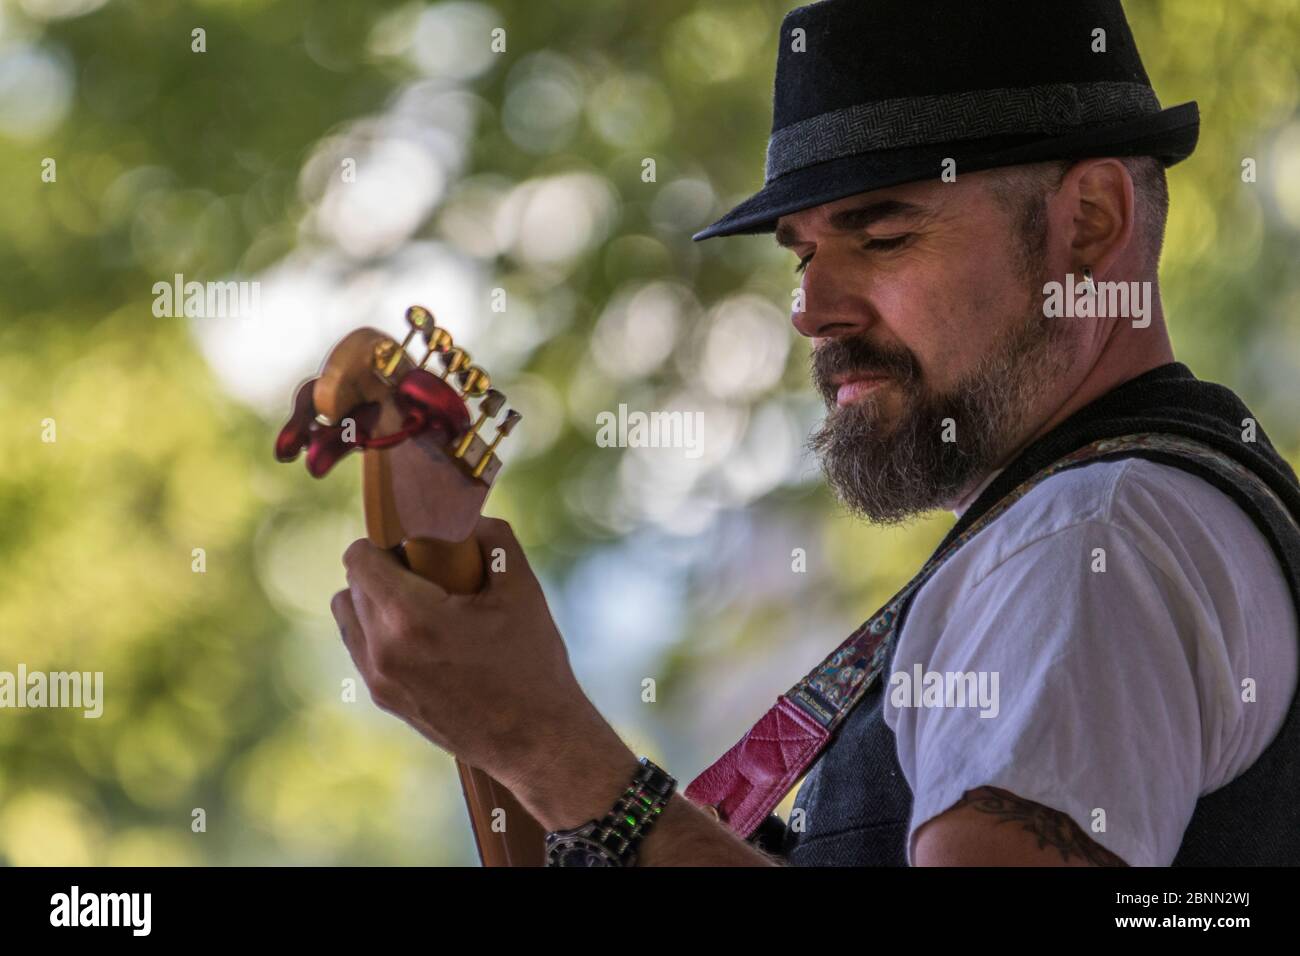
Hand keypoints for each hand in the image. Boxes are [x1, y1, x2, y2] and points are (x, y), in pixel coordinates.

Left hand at [330, 516, 627, 808]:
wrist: (537, 740)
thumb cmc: (532, 664)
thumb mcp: (521, 590)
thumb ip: (493, 539)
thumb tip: (468, 517)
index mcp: (410, 618)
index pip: (358, 558)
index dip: (384, 541)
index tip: (415, 543)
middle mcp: (383, 651)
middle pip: (353, 585)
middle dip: (385, 569)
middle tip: (429, 571)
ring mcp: (380, 680)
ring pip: (349, 617)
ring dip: (375, 600)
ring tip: (422, 604)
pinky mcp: (385, 700)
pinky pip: (361, 648)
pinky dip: (381, 631)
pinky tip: (424, 635)